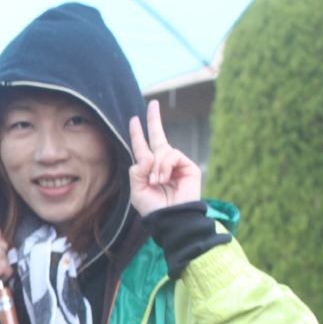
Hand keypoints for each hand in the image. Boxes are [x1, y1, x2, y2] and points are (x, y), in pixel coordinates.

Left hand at [128, 100, 202, 215]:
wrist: (170, 219)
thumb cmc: (153, 208)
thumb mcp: (137, 190)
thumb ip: (137, 171)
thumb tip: (149, 154)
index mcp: (148, 169)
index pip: (142, 147)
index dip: (138, 134)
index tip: (134, 120)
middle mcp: (162, 163)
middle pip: (158, 136)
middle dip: (154, 120)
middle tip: (153, 104)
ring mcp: (176, 164)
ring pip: (162, 151)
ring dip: (156, 166)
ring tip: (156, 182)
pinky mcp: (188, 167)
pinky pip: (172, 156)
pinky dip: (165, 166)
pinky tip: (164, 179)